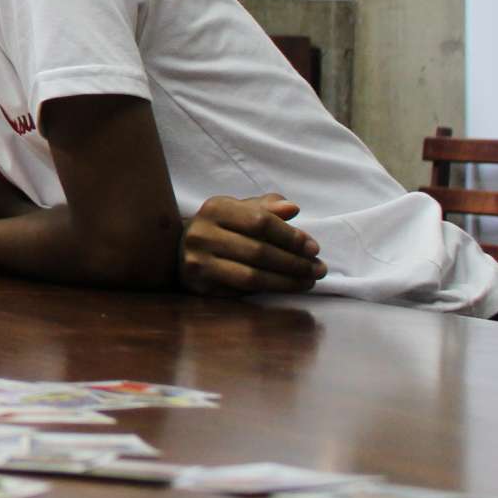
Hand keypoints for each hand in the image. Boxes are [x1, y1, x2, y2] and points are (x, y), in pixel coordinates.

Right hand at [181, 193, 325, 295]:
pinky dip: (269, 289)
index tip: (314, 248)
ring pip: (253, 275)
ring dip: (287, 281)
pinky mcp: (199, 284)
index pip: (261, 222)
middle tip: (319, 269)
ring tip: (308, 281)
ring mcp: (198, 260)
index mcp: (215, 208)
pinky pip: (242, 290)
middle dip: (295, 262)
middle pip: (259, 251)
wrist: (178, 250)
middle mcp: (202, 233)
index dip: (291, 236)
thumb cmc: (220, 228)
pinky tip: (286, 287)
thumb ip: (266, 208)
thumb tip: (293, 208)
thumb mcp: (239, 211)